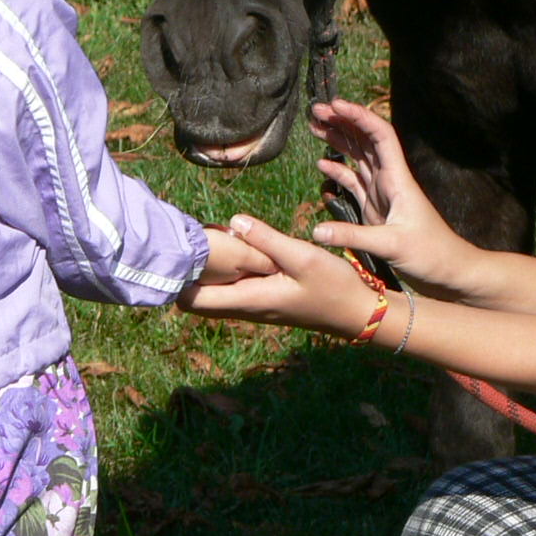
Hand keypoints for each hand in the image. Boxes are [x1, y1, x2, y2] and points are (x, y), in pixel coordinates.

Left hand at [180, 214, 382, 339]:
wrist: (357, 313)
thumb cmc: (333, 285)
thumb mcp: (302, 256)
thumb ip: (267, 240)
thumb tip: (234, 221)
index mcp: (248, 299)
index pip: (193, 301)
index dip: (178, 279)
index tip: (178, 250)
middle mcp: (245, 307)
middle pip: (196, 300)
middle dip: (188, 273)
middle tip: (190, 239)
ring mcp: (254, 305)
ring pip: (213, 293)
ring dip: (206, 271)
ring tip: (209, 237)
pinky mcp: (263, 299)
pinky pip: (231, 288)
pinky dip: (225, 272)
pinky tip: (234, 247)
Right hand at [310, 99, 484, 299]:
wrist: (447, 271)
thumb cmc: (430, 254)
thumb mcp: (391, 245)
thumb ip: (352, 235)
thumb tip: (316, 230)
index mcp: (397, 179)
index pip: (379, 136)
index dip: (358, 116)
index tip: (334, 106)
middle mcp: (389, 179)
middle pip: (365, 140)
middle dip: (342, 122)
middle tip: (316, 111)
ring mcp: (381, 193)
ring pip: (358, 157)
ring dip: (338, 140)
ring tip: (315, 126)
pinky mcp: (375, 208)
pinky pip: (354, 181)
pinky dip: (338, 171)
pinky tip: (322, 163)